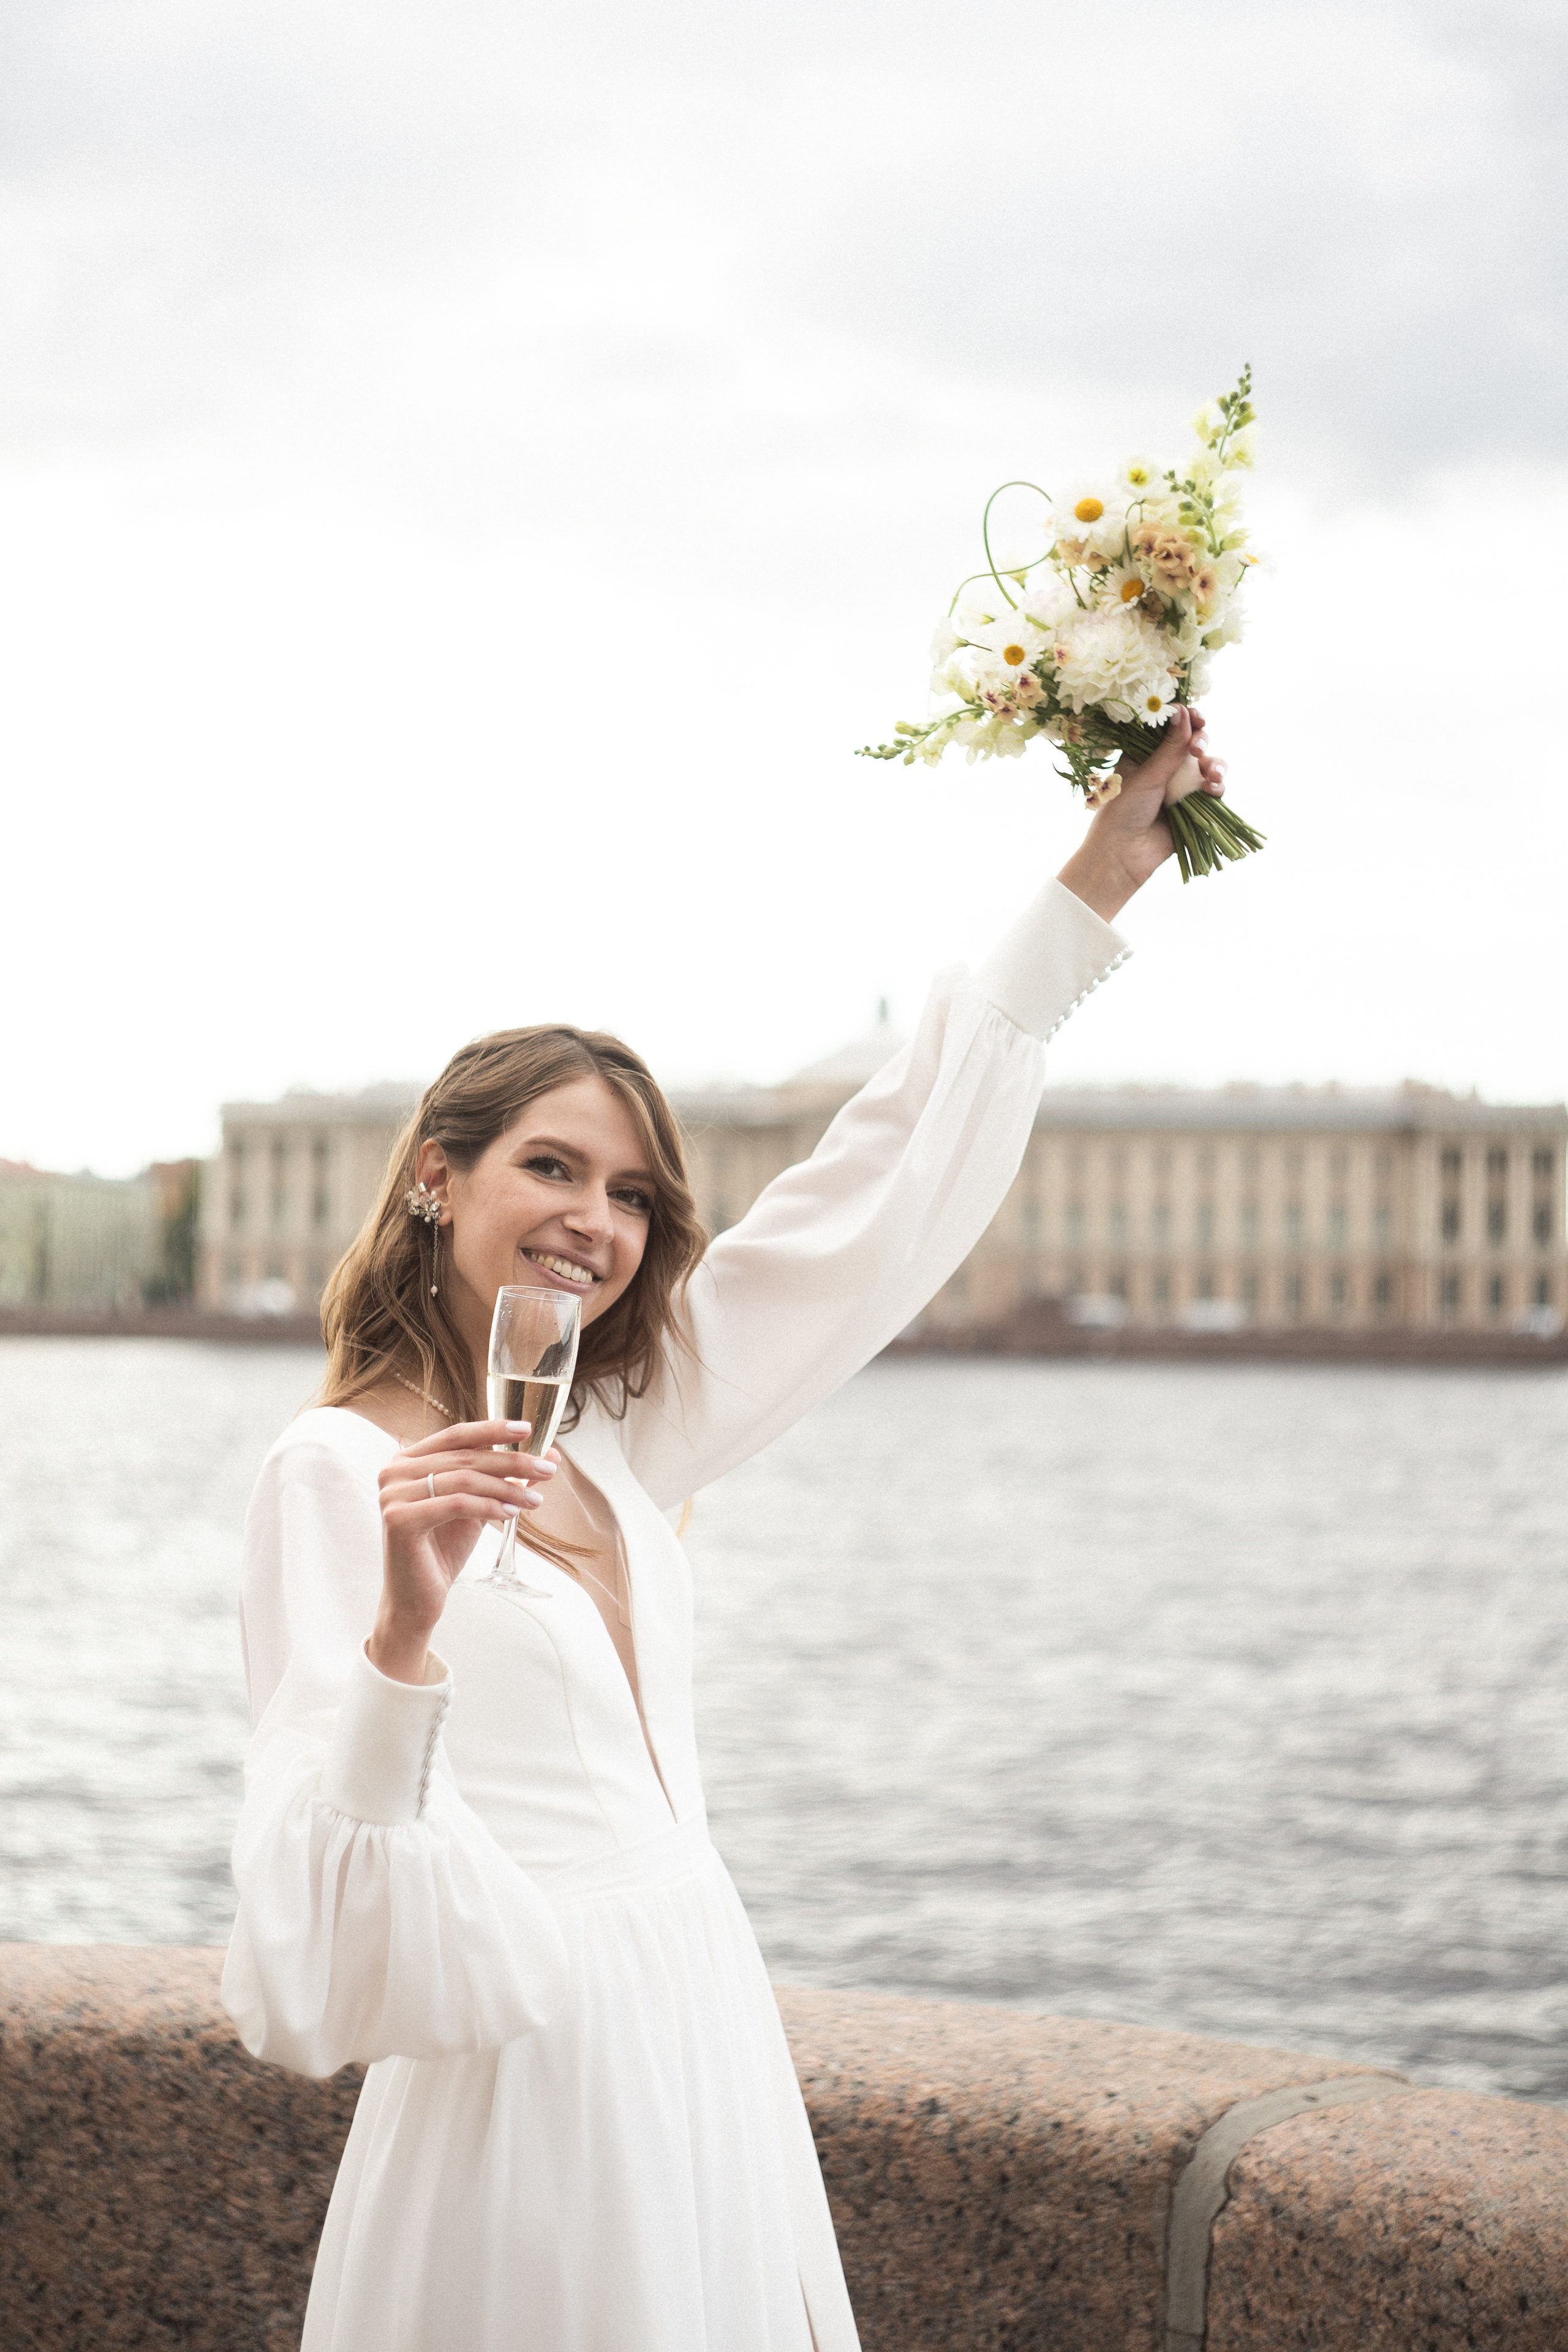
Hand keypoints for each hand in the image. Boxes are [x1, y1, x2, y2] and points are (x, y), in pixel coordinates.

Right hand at [368, 1420, 558, 1684]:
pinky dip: (489, 1506)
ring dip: (506, 1487)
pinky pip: (457, 1504)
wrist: (417, 1599)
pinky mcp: (399, 1519)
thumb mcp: (479, 1505)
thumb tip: (551, 1454)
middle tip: (547, 1469)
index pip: (456, 1435)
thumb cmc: (444, 1549)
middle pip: (465, 1456)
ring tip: (535, 1500)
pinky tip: (511, 1513)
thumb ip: (506, 1478)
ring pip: (464, 1479)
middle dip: (512, 1462)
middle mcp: (394, 1472)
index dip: (493, 1429)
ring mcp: (392, 1494)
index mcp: (408, 1461)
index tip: (528, 1429)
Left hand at [1056, 706, 1226, 922]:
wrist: (1123, 856)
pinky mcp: (1193, 807)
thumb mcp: (1147, 775)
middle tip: (1197, 750)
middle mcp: (1163, 767)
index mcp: (1143, 754)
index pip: (1169, 727)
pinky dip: (1217, 786)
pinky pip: (1212, 790)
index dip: (1186, 718)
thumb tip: (1185, 710)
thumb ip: (1170, 746)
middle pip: (1192, 742)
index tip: (1196, 716)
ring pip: (1206, 765)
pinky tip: (1214, 789)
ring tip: (1211, 774)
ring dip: (1214, 764)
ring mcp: (1179, 787)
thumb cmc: (1123, 812)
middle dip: (1201, 741)